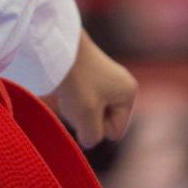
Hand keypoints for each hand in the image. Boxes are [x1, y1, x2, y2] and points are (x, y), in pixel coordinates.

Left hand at [50, 28, 137, 148]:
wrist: (58, 47)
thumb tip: (89, 139)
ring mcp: (106, 79)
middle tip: (76, 97)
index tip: (87, 105)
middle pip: (102, 122)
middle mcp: (122, 85)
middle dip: (86, 117)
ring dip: (77, 108)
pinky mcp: (90, 75)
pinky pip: (81, 100)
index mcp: (129, 93)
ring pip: (90, 111)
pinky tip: (66, 85)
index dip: (95, 126)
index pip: (112, 132)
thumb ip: (92, 137)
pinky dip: (71, 97)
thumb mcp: (86, 116)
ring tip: (70, 90)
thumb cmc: (76, 81)